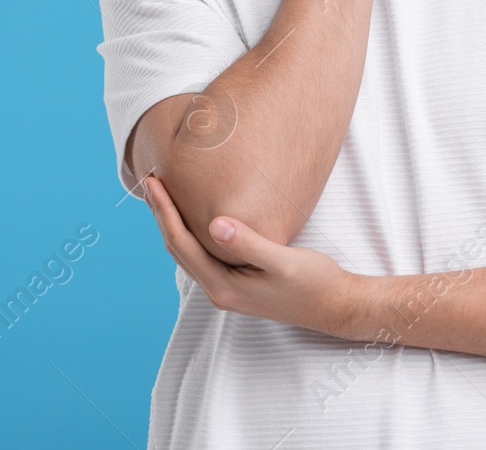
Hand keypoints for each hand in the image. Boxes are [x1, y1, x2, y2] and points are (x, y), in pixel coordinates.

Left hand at [142, 174, 361, 338]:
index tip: (153, 182)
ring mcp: (227, 288)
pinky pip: (203, 255)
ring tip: (165, 195)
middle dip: (162, 215)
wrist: (335, 306)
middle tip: (150, 181)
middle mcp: (219, 291)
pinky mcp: (238, 283)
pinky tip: (195, 218)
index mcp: (223, 286)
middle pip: (178, 248)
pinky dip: (192, 233)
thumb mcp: (283, 261)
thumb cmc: (314, 282)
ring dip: (174, 224)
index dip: (165, 211)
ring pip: (188, 252)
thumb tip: (214, 224)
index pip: (182, 243)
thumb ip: (248, 244)